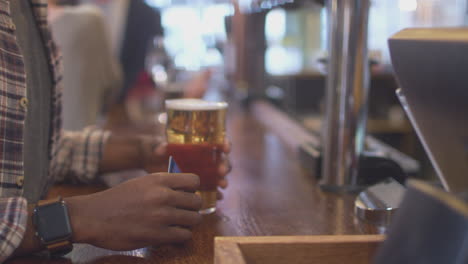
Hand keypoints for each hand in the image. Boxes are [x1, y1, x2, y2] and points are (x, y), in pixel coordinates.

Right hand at [66, 173, 201, 250]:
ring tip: (178, 224)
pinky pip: (184, 235)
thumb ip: (163, 185)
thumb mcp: (141, 183)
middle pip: (197, 202)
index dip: (192, 190)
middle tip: (182, 213)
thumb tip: (186, 191)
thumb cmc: (117, 200)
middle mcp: (163, 195)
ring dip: (188, 223)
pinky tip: (171, 234)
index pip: (194, 181)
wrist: (93, 217)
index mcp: (159, 180)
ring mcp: (161, 216)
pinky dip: (180, 236)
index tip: (186, 195)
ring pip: (194, 220)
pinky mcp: (157, 235)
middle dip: (191, 208)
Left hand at [142, 137, 231, 199]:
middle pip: (221, 161)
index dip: (225, 144)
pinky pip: (212, 190)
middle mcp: (206, 159)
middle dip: (225, 165)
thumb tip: (160, 149)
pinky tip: (218, 197)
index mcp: (200, 146)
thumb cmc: (160, 151)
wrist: (153, 165)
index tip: (226, 149)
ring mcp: (204, 172)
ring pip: (219, 176)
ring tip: (222, 185)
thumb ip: (161, 147)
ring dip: (222, 180)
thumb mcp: (161, 147)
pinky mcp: (200, 185)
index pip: (218, 143)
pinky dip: (216, 193)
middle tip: (221, 171)